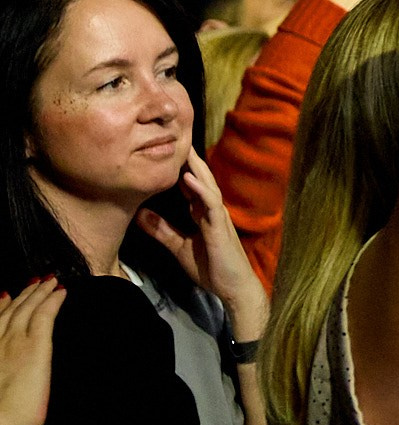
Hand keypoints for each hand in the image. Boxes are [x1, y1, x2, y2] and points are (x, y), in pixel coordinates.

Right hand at [0, 279, 65, 424]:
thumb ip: (3, 381)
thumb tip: (7, 387)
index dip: (0, 307)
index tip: (4, 294)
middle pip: (11, 312)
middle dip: (23, 295)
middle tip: (34, 281)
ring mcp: (14, 342)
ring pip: (28, 309)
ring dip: (39, 293)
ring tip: (48, 281)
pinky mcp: (35, 346)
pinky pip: (45, 315)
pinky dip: (52, 301)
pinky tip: (61, 291)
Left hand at [136, 148, 268, 339]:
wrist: (233, 288)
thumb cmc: (211, 268)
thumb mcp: (178, 247)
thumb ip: (162, 231)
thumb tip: (139, 215)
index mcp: (203, 213)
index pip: (190, 185)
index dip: (180, 168)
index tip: (166, 150)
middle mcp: (212, 209)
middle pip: (200, 178)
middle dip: (188, 159)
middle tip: (175, 137)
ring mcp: (218, 216)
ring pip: (206, 185)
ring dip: (195, 167)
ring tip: (183, 149)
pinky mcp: (220, 225)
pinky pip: (210, 203)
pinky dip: (200, 189)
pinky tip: (189, 178)